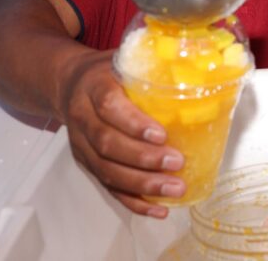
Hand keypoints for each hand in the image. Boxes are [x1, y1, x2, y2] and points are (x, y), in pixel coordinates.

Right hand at [55, 51, 184, 217]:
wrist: (66, 83)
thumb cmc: (106, 71)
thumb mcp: (123, 57)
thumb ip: (153, 62)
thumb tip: (202, 59)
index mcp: (94, 86)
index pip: (109, 107)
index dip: (134, 123)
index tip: (161, 134)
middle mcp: (83, 117)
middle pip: (108, 145)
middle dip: (144, 159)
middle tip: (177, 163)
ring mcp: (82, 144)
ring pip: (106, 170)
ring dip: (141, 184)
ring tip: (174, 189)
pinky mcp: (87, 162)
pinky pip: (107, 186)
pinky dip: (132, 201)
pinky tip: (157, 209)